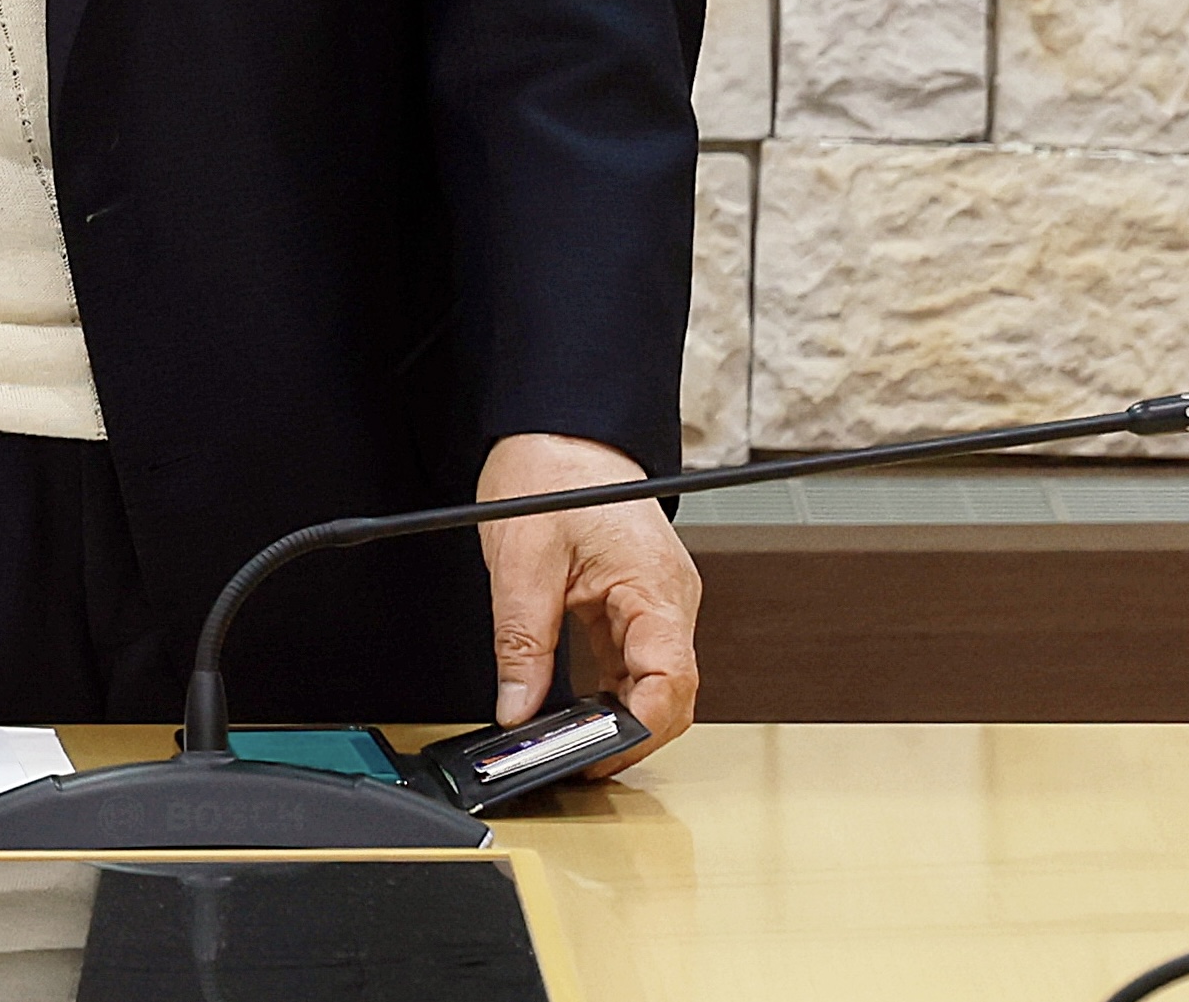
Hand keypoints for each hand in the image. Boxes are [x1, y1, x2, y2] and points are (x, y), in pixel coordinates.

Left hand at [477, 432, 699, 769]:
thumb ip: (522, 641)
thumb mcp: (523, 559)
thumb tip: (518, 707)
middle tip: (575, 762)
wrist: (559, 426)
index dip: (636, 731)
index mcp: (655, 586)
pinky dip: (610, 690)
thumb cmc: (553, 469)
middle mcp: (667, 597)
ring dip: (618, 717)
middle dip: (628, 736)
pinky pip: (633, 661)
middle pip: (669, 693)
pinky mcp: (634, 599)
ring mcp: (654, 600)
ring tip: (572, 745)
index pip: (671, 683)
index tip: (594, 756)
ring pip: (652, 683)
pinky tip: (578, 709)